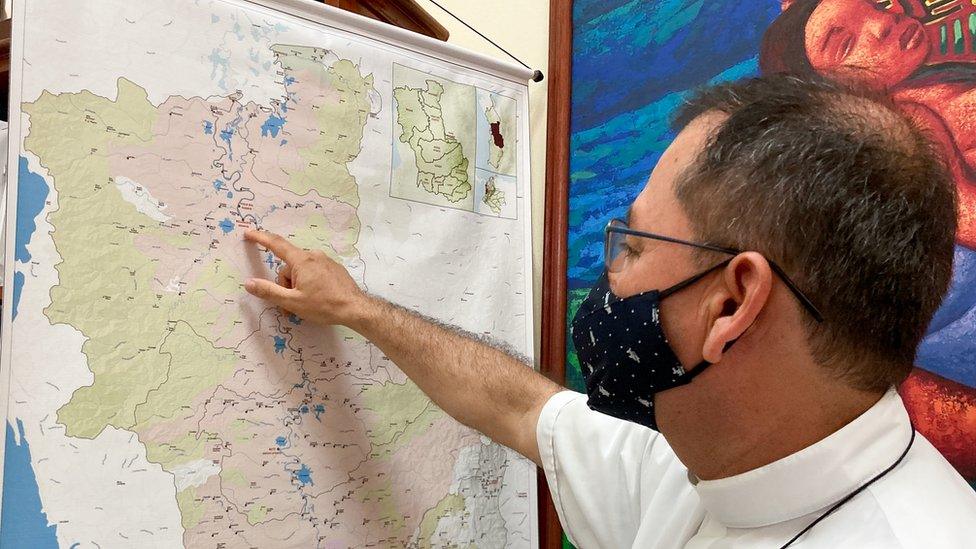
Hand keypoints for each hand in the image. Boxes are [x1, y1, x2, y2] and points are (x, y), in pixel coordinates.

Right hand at [242, 229, 369, 325]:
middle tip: (289, 307)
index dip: (260, 238)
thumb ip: (269, 291)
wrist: (355, 308)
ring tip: (304, 306)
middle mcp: (314, 255)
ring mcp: (325, 261)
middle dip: (285, 285)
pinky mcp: (333, 268)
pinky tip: (316, 299)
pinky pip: (314, 272)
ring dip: (297, 287)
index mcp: (302, 260)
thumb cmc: (324, 305)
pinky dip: (309, 284)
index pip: (276, 244)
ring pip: (302, 271)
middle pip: (289, 267)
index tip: (248, 233)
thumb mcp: (292, 302)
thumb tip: (249, 283)